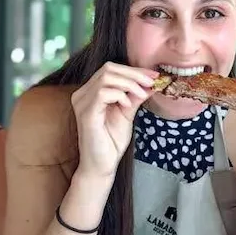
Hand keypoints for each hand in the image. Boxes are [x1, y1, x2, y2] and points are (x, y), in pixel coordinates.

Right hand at [71, 62, 157, 178]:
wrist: (102, 165)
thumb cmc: (111, 142)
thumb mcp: (127, 114)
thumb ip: (135, 97)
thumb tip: (151, 83)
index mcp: (90, 92)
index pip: (110, 69)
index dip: (133, 70)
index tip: (153, 76)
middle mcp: (82, 94)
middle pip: (108, 68)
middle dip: (134, 73)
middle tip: (151, 82)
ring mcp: (82, 103)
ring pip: (106, 77)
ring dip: (129, 84)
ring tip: (141, 95)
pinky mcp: (86, 114)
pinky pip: (103, 93)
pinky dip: (120, 95)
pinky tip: (126, 106)